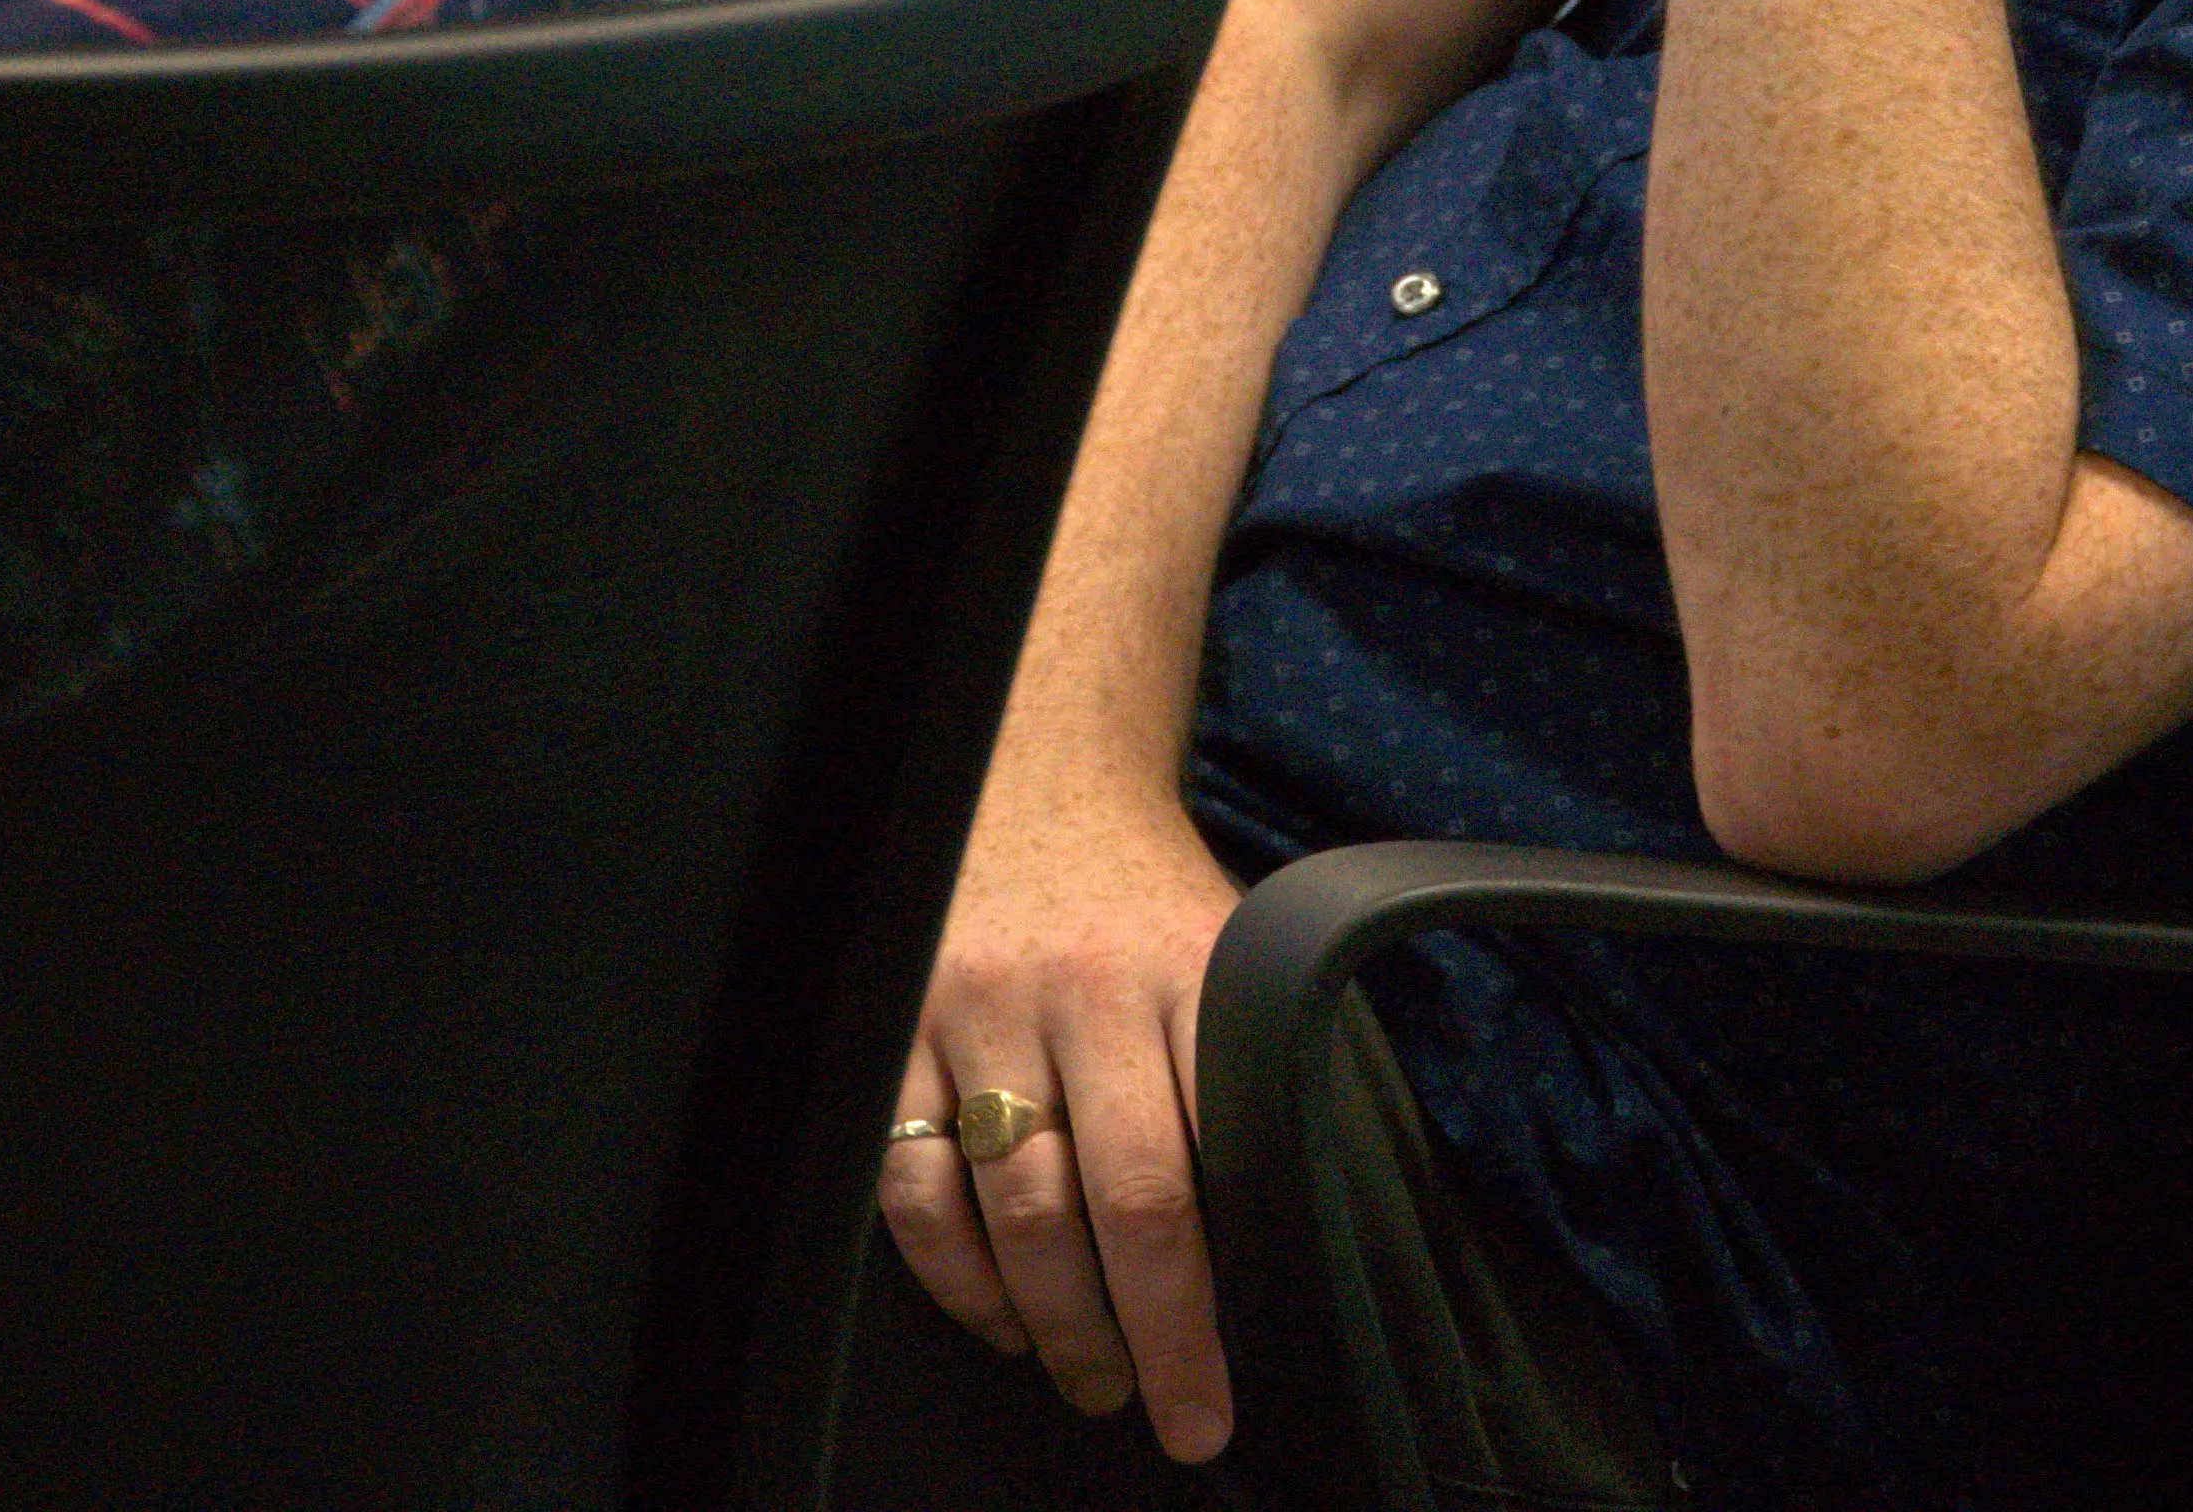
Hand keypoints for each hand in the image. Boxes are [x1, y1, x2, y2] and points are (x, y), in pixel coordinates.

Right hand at [879, 768, 1246, 1461]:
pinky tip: (998, 1317)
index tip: (1218, 1398)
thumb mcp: (1230, 950)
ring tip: (1091, 1377)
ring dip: (1051, 1320)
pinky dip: (953, 1274)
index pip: (1205, 1168)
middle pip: (1117, 1201)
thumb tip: (1292, 1228)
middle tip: (1167, 1414)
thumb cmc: (1148, 896)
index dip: (1207, 1305)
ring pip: (1011, 1205)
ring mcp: (980, 1008)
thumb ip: (1250, 1066)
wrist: (1039, 778)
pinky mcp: (901, 1027)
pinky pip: (912, 1185)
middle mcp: (1082, 991)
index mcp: (1188, 974)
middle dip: (1146, 1337)